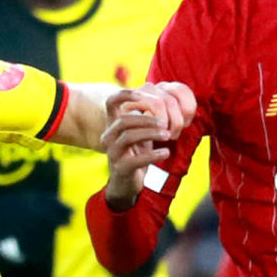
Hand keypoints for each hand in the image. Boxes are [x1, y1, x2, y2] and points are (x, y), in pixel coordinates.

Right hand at [101, 82, 195, 207]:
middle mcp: (108, 136)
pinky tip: (166, 152)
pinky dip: (153, 154)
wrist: (127, 183)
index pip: (111, 102)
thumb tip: (162, 98)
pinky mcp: (121, 168)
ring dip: (151, 133)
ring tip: (168, 135)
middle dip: (147, 119)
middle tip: (165, 123)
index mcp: (112, 124)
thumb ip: (146, 117)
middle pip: (125, 120)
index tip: (143, 93)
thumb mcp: (140, 133)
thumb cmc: (136, 154)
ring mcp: (113, 153)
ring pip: (129, 136)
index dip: (125, 94)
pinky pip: (136, 159)